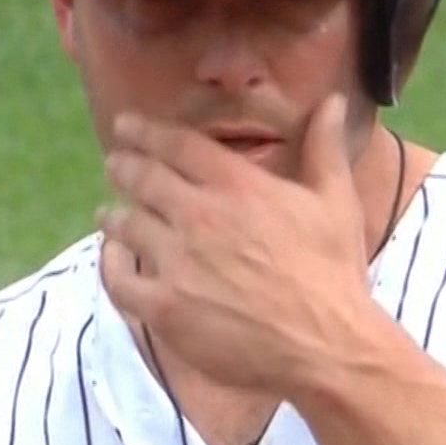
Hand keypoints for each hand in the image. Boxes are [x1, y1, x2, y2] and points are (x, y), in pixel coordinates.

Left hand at [98, 93, 376, 393]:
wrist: (326, 344)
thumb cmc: (333, 272)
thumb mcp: (336, 201)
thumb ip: (324, 147)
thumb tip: (333, 100)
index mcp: (238, 185)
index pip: (176, 145)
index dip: (145, 131)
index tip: (126, 126)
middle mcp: (199, 215)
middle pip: (142, 178)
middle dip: (123, 167)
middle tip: (114, 164)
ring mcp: (177, 262)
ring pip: (127, 225)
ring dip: (114, 215)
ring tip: (108, 214)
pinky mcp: (164, 307)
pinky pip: (119, 278)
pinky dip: (110, 263)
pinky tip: (112, 257)